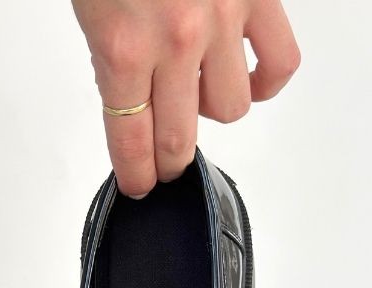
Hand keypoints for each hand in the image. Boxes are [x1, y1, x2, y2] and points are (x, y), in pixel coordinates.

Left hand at [71, 0, 299, 195]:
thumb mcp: (91, 6)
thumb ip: (112, 55)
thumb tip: (131, 97)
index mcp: (122, 47)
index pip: (131, 140)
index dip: (136, 173)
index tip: (139, 185)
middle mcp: (175, 42)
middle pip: (179, 137)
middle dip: (168, 160)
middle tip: (163, 162)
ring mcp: (222, 20)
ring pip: (231, 108)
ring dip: (212, 112)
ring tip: (198, 98)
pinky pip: (280, 61)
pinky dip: (267, 82)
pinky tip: (251, 81)